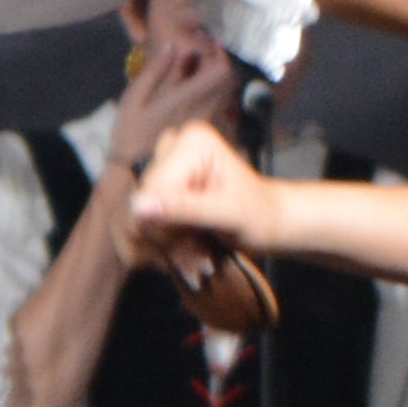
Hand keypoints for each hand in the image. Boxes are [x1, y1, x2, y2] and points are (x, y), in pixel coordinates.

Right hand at [111, 23, 246, 174]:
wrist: (136, 171)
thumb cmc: (130, 133)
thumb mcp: (135, 98)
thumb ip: (156, 71)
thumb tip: (172, 45)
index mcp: (187, 99)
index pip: (220, 72)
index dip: (218, 53)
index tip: (206, 41)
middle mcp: (204, 110)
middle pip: (226, 79)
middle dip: (216, 61)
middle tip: (200, 51)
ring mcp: (207, 122)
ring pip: (223, 91)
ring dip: (214, 75)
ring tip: (195, 67)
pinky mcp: (205, 130)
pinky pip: (218, 102)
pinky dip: (211, 89)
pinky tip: (194, 88)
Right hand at [125, 116, 275, 256]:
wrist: (269, 223)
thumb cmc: (258, 216)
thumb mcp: (226, 215)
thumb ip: (183, 209)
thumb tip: (138, 206)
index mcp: (191, 142)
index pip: (151, 191)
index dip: (166, 228)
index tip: (198, 256)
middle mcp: (171, 147)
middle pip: (141, 206)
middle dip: (170, 241)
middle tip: (202, 263)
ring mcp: (163, 167)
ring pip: (138, 219)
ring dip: (168, 249)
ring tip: (200, 261)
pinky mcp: (158, 187)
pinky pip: (140, 223)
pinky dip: (164, 248)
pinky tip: (189, 256)